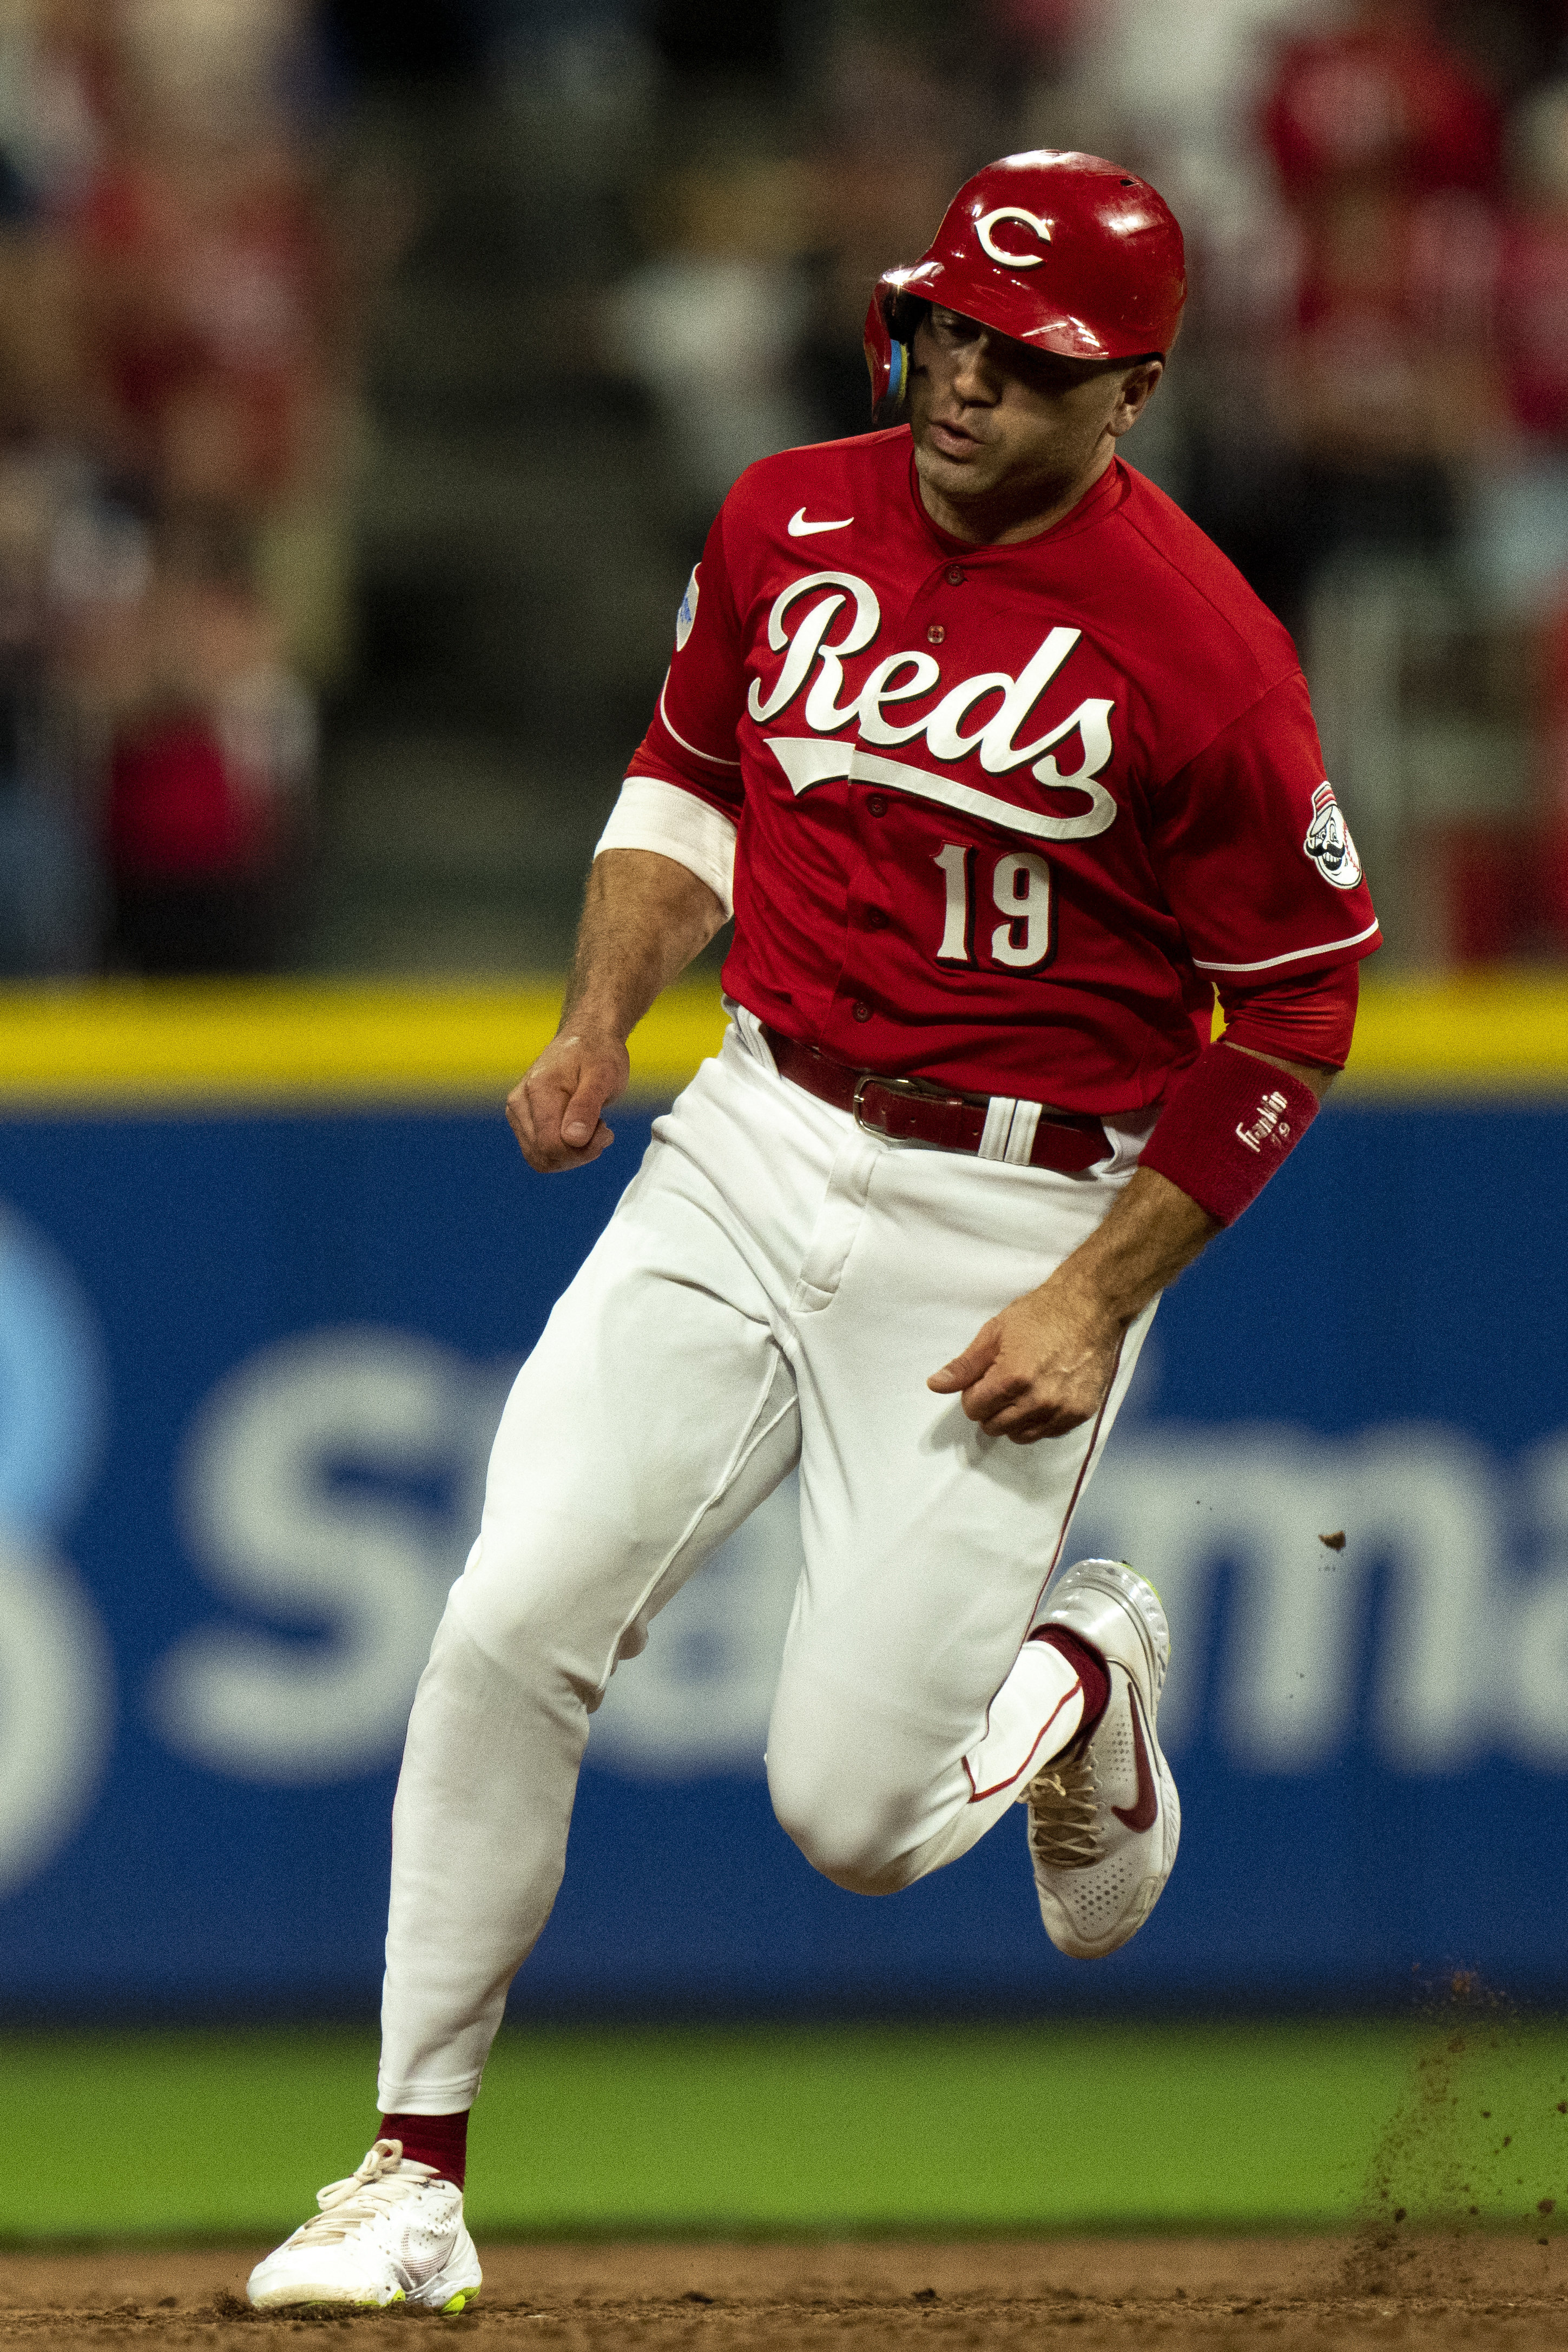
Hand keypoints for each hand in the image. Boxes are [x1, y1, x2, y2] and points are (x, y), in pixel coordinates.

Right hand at [506, 1030, 628, 1171]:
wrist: (586, 1039)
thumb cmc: (597, 1054)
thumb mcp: (603, 1075)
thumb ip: (586, 1107)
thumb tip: (573, 1139)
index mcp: (538, 1089)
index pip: (550, 1145)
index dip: (581, 1150)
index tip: (606, 1130)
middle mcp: (519, 1103)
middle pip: (543, 1156)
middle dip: (578, 1154)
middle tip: (602, 1129)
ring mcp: (518, 1113)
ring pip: (540, 1159)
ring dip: (572, 1154)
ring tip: (592, 1127)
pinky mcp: (523, 1121)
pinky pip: (540, 1153)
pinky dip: (564, 1151)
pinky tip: (581, 1131)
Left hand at [927, 1271, 1123, 1444]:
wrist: (1091, 1307)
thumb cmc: (1042, 1314)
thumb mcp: (995, 1332)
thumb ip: (965, 1365)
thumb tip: (936, 1385)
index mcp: (1012, 1378)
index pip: (973, 1409)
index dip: (973, 1393)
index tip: (984, 1378)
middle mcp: (1037, 1401)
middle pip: (993, 1426)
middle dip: (990, 1407)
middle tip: (1002, 1382)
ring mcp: (1061, 1410)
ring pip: (1019, 1435)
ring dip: (1013, 1418)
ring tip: (1021, 1391)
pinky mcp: (1080, 1413)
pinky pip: (1047, 1433)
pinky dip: (1038, 1421)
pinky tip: (1042, 1397)